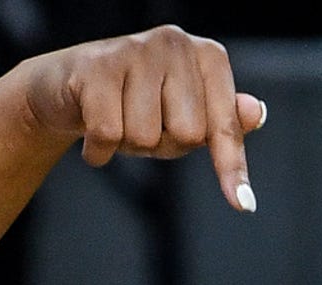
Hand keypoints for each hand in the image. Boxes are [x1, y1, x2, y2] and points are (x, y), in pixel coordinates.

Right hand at [13, 26, 267, 211]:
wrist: (65, 87)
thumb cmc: (135, 103)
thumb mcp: (184, 116)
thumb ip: (223, 121)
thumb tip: (257, 113)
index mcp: (206, 55)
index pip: (224, 123)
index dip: (231, 166)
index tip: (243, 204)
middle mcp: (175, 43)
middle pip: (187, 134)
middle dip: (162, 145)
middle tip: (142, 124)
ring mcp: (135, 49)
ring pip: (146, 136)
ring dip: (127, 145)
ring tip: (117, 120)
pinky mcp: (96, 66)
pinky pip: (109, 134)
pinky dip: (99, 150)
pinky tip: (92, 131)